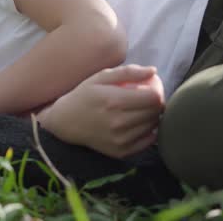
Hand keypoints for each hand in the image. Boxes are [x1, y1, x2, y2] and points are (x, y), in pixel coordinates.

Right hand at [37, 64, 164, 158]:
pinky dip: (147, 131)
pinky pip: (147, 141)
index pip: (154, 97)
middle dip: (156, 102)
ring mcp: (120, 140)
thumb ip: (128, 72)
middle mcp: (118, 122)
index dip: (157, 90)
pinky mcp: (121, 152)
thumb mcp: (100, 77)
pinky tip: (138, 123)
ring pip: (153, 126)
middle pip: (156, 112)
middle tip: (147, 97)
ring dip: (151, 116)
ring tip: (140, 109)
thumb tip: (153, 71)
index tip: (151, 87)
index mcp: (113, 101)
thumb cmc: (84, 96)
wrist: (65, 122)